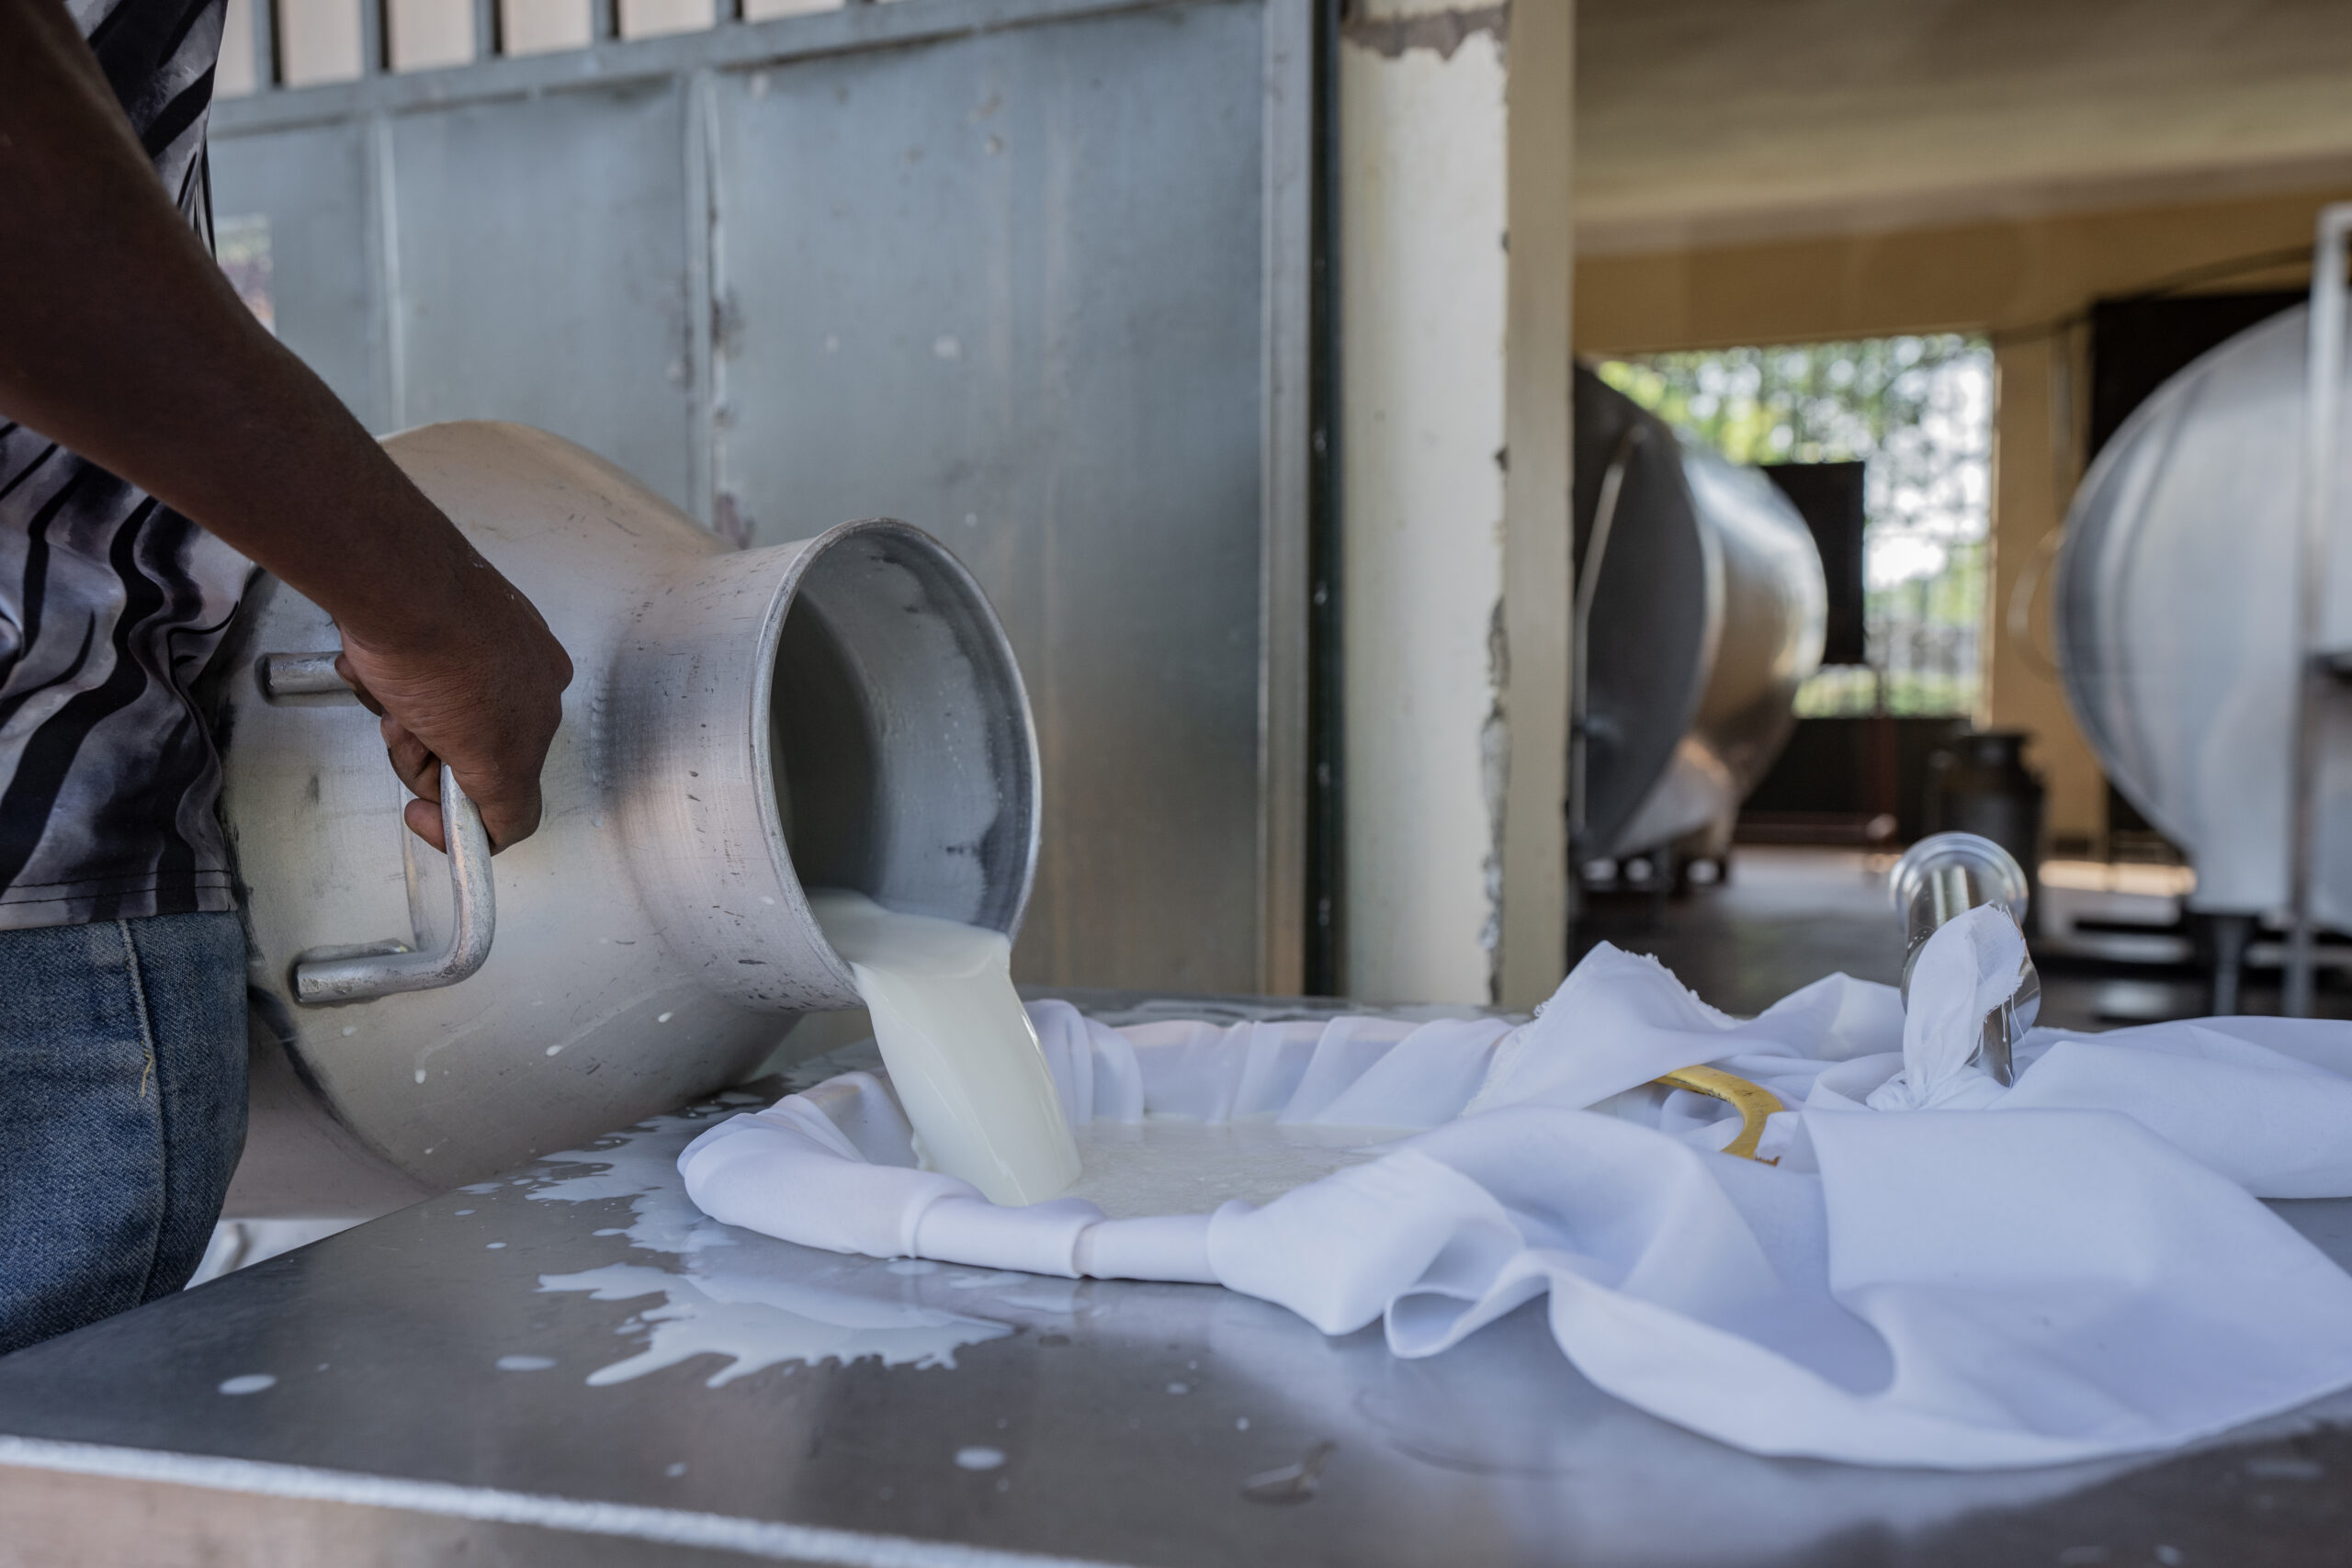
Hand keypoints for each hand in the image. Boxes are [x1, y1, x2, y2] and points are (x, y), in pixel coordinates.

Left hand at [334, 550, 572, 854]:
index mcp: (544, 705)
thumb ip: (506, 808)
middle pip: (462, 756)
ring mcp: (475, 644)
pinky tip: (376, 669)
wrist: (394, 581)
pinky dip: (383, 681)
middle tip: (409, 732)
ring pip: (428, 717)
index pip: (506, 788)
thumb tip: (503, 835)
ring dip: (400, 718)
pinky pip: (403, 675)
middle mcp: (518, 673)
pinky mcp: (431, 619)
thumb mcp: (491, 758)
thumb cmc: (440, 651)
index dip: (459, 810)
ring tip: (390, 693)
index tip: (421, 813)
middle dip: (423, 756)